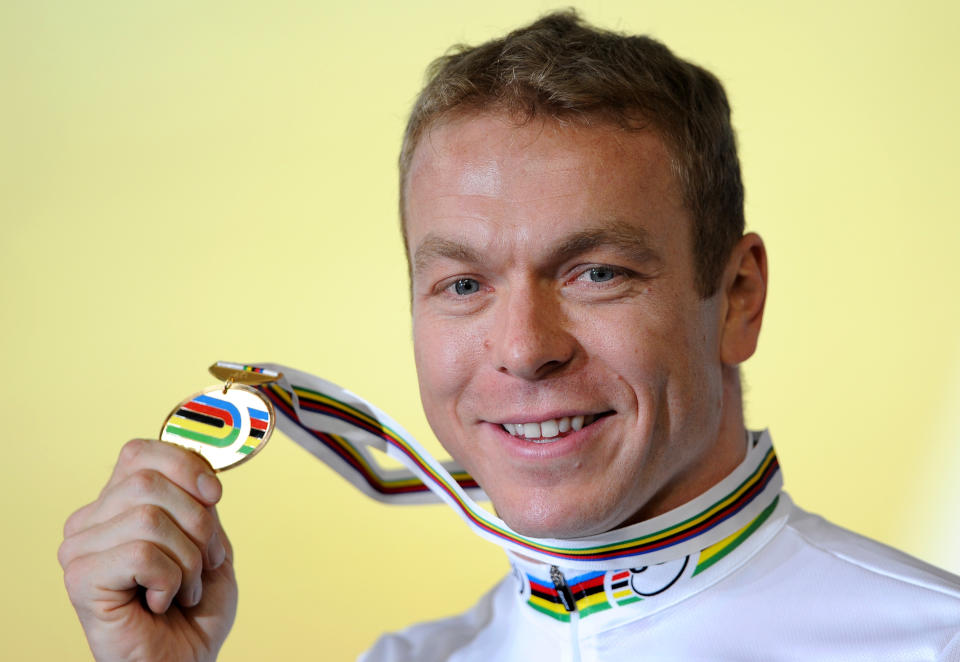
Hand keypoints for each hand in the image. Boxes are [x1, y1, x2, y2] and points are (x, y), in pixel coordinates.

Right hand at [59, 439, 238, 661]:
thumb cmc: (195, 607)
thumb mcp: (209, 539)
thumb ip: (197, 499)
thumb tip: (199, 468)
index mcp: (116, 503)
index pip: (140, 452)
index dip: (186, 466)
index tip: (215, 495)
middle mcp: (89, 521)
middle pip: (150, 482)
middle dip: (197, 523)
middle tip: (204, 563)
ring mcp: (79, 550)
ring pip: (149, 518)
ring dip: (187, 560)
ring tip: (183, 589)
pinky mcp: (80, 579)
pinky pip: (141, 554)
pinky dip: (170, 580)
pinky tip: (162, 603)